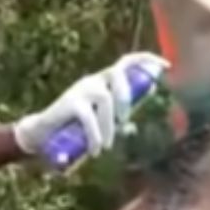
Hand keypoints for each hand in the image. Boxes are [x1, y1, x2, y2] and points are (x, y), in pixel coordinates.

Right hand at [13, 51, 169, 158]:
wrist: (43, 132)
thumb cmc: (75, 127)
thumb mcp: (99, 120)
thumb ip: (113, 119)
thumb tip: (132, 126)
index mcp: (104, 81)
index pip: (126, 61)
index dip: (147, 60)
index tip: (165, 67)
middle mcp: (94, 80)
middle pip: (117, 74)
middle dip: (127, 98)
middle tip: (124, 122)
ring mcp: (81, 89)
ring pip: (105, 98)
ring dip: (110, 123)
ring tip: (108, 145)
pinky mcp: (70, 102)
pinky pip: (89, 116)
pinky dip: (96, 134)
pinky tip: (97, 149)